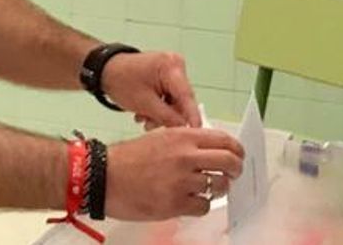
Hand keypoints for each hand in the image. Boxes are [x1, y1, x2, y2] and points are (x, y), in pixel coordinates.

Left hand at [99, 52, 201, 128]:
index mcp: (171, 67)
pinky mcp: (167, 73)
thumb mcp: (144, 104)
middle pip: (181, 98)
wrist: (106, 70)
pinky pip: (169, 94)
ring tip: (144, 119)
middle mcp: (175, 64)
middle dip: (168, 115)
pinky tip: (146, 112)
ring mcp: (171, 68)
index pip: (186, 95)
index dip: (191, 116)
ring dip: (161, 112)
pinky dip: (159, 105)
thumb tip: (184, 127)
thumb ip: (167, 117)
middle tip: (153, 126)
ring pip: (175, 98)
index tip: (196, 131)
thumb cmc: (121, 81)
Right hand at [106, 126, 244, 220]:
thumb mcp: (159, 138)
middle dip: (236, 170)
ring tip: (208, 189)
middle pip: (229, 162)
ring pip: (219, 186)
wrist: (104, 177)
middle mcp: (186, 157)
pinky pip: (203, 206)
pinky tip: (191, 201)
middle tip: (233, 175)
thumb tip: (209, 151)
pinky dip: (201, 205)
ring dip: (218, 189)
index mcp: (183, 137)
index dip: (236, 150)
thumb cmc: (128, 158)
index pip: (224, 140)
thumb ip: (186, 142)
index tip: (238, 156)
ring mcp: (182, 181)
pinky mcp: (175, 204)